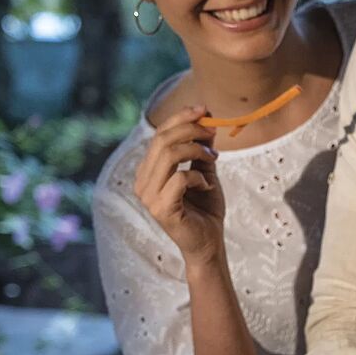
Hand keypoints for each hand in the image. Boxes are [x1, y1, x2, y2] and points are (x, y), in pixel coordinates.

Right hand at [134, 106, 225, 263]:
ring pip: (169, 155)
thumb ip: (201, 150)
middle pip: (162, 140)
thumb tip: (207, 121)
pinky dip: (199, 177)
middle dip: (191, 130)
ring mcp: (149, 196)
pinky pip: (180, 179)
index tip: (204, 110)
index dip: (180, 118)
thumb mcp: (205, 173)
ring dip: (196, 151)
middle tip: (212, 133)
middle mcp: (142, 182)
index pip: (159, 134)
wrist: (208, 243)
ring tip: (213, 159)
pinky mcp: (161, 209)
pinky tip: (207, 186)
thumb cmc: (205, 210)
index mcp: (148, 171)